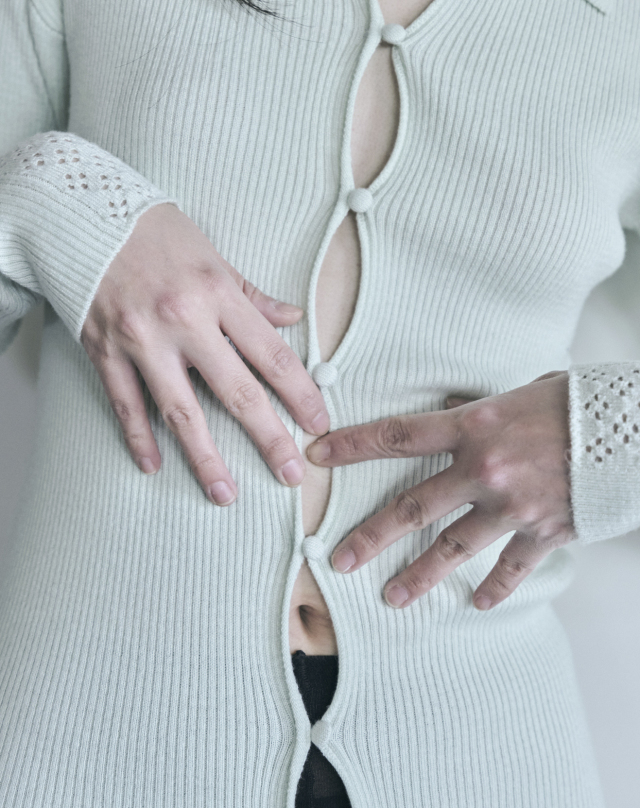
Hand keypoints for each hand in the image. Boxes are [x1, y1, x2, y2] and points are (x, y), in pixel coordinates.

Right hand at [81, 203, 329, 504]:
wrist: (85, 215)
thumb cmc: (155, 232)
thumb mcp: (214, 255)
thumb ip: (252, 296)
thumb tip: (293, 321)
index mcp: (217, 293)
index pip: (271, 354)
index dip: (300, 393)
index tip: (319, 423)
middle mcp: (183, 320)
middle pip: (236, 391)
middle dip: (268, 437)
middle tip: (292, 474)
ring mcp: (141, 339)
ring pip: (180, 411)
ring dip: (205, 457)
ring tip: (225, 493)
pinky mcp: (104, 350)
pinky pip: (125, 404)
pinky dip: (139, 438)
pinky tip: (154, 466)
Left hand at [306, 372, 575, 609]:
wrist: (634, 432)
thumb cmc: (577, 403)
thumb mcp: (521, 392)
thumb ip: (480, 408)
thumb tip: (453, 409)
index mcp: (474, 426)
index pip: (398, 436)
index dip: (354, 445)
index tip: (318, 455)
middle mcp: (484, 469)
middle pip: (413, 506)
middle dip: (371, 535)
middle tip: (338, 559)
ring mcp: (513, 506)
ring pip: (453, 547)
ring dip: (420, 575)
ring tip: (391, 596)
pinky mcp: (544, 532)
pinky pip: (511, 567)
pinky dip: (495, 587)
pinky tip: (479, 602)